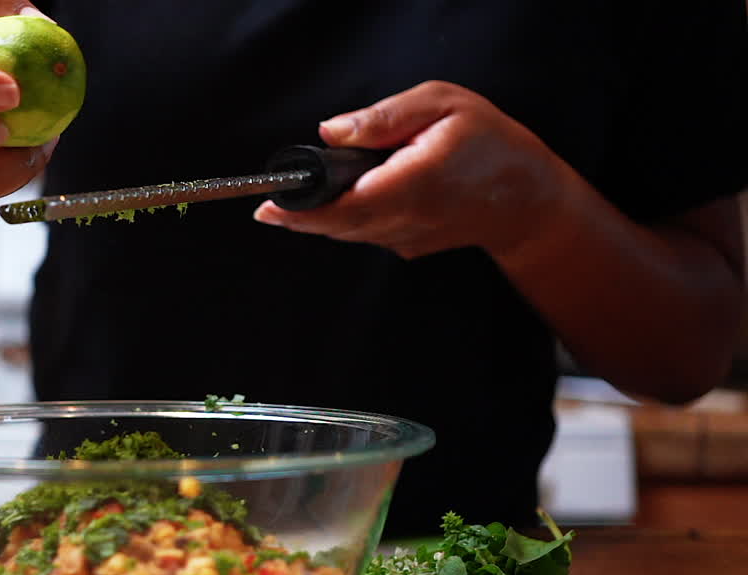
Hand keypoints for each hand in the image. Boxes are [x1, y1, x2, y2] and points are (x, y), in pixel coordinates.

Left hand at [254, 81, 570, 260]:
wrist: (528, 199)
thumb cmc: (490, 143)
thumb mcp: (442, 105)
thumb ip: (383, 118)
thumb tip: (330, 132)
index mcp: (415, 183)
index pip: (347, 204)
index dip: (303, 210)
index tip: (269, 207)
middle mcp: (407, 220)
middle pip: (337, 226)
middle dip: (298, 217)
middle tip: (267, 206)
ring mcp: (407, 240)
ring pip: (347, 233)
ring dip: (320, 219)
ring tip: (295, 201)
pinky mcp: (407, 249)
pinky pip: (366, 235)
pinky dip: (347, 221)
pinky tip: (343, 202)